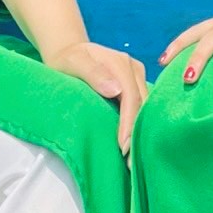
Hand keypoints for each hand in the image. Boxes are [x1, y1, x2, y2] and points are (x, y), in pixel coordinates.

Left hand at [47, 38, 148, 153]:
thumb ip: (94, 74)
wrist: (68, 50)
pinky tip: (134, 140)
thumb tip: (116, 90)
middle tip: (130, 162)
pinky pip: (141, 104)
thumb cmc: (67, 59)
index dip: (129, 123)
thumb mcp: (74, 63)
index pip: (131, 97)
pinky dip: (138, 123)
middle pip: (142, 103)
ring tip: (133, 157)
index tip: (122, 147)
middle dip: (137, 132)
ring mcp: (136, 75)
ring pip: (145, 105)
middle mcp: (133, 68)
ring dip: (140, 130)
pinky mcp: (134, 83)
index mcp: (121, 63)